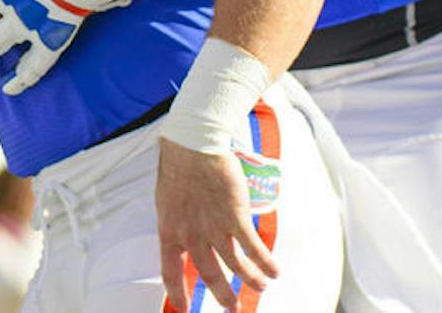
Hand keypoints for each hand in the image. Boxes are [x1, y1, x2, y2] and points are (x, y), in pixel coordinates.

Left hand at [157, 139, 277, 311]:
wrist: (193, 145)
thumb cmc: (179, 166)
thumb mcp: (167, 201)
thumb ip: (177, 222)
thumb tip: (183, 234)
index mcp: (170, 230)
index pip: (170, 271)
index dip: (177, 294)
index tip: (184, 310)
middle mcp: (191, 235)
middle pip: (209, 274)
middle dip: (223, 295)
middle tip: (232, 307)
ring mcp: (214, 227)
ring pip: (234, 265)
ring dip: (249, 279)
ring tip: (260, 287)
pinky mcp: (235, 216)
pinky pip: (253, 247)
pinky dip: (265, 262)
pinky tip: (274, 271)